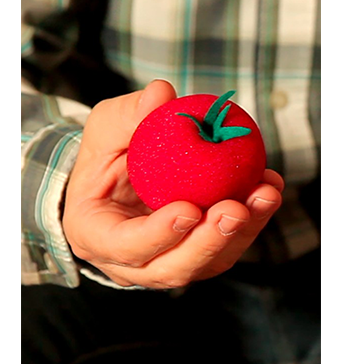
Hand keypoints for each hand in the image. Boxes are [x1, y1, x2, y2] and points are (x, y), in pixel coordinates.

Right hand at [63, 80, 283, 288]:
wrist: (118, 179)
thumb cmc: (105, 156)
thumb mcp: (106, 128)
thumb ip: (128, 114)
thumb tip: (163, 94)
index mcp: (97, 236)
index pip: (125, 247)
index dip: (158, 235)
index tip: (189, 208)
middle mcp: (131, 261)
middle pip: (172, 269)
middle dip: (208, 243)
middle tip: (236, 209)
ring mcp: (164, 261)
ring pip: (206, 263)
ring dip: (240, 234)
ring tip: (265, 194)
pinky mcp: (193, 253)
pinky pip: (224, 247)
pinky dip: (249, 223)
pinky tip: (265, 191)